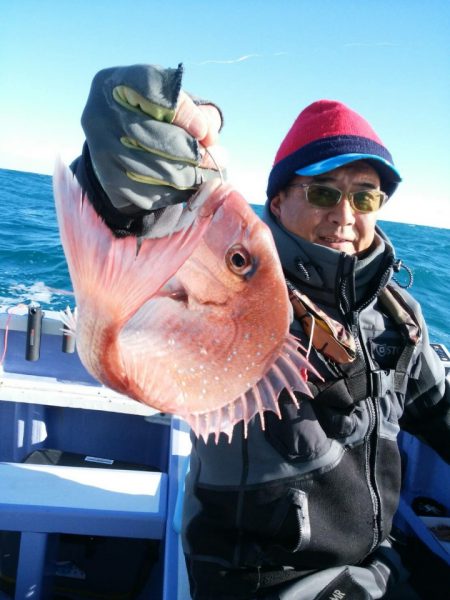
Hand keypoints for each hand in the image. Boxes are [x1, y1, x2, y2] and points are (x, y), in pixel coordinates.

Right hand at [77, 64, 224, 235]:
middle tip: (220, 158)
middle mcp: (100, 115)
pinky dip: (177, 193)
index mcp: (116, 83)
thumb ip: (197, 109)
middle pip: (156, 136)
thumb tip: (210, 134)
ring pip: (159, 170)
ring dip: (193, 177)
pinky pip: (153, 193)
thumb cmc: (153, 115)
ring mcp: (101, 152)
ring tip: (212, 173)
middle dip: (196, 152)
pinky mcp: (109, 182)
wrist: (119, 145)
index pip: (151, 88)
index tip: (204, 130)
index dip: (183, 110)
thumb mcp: (172, 101)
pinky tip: (190, 186)